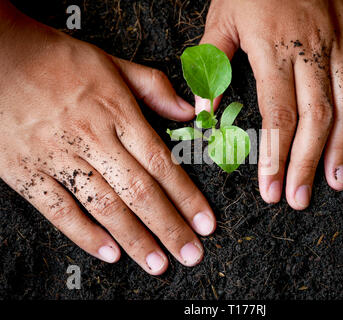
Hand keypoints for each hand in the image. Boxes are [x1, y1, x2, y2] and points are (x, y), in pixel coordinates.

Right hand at [0, 2, 215, 274]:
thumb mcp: (111, 62)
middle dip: (169, 228)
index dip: (187, 197)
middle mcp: (92, 139)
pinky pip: (58, 210)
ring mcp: (58, 157)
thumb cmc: (54, 58)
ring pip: (105, 207)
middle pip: (140, 192)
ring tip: (157, 264)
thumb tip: (187, 112)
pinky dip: (84, 234)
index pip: (162, 164)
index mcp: (116, 113)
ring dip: (135, 240)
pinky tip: (108, 252)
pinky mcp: (26, 171)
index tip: (205, 222)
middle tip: (190, 254)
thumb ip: (153, 88)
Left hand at [198, 0, 342, 208]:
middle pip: (314, 120)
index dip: (276, 157)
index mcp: (273, 49)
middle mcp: (311, 50)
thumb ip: (211, 66)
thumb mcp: (220, 19)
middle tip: (299, 197)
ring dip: (341, 149)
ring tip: (336, 182)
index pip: (278, 116)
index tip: (271, 189)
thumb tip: (202, 111)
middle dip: (306, 164)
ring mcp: (339, 44)